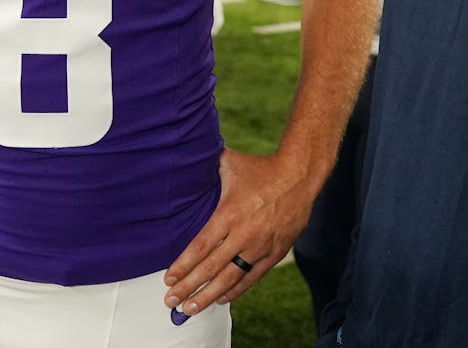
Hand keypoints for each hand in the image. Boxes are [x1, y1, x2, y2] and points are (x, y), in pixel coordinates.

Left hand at [164, 148, 317, 317]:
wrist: (299, 176)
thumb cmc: (260, 169)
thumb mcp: (229, 163)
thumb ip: (205, 166)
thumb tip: (182, 158)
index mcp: (229, 213)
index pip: (200, 247)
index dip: (183, 266)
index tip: (168, 279)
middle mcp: (244, 234)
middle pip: (211, 268)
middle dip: (188, 287)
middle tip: (171, 301)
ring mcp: (261, 246)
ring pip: (230, 278)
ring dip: (208, 295)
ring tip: (190, 309)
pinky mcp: (275, 253)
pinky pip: (252, 278)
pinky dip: (235, 291)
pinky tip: (220, 299)